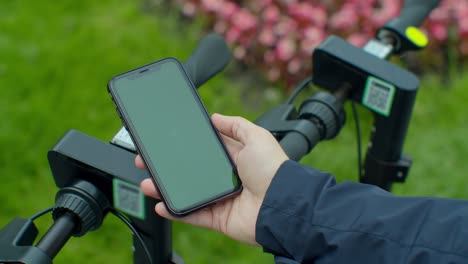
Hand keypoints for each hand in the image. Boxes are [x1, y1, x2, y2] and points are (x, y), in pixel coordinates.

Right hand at [136, 113, 287, 244]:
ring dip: (165, 188)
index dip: (183, 146)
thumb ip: (236, 125)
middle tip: (147, 161)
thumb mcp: (257, 136)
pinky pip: (192, 215)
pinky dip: (175, 212)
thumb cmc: (273, 169)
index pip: (203, 150)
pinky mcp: (217, 217)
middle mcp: (224, 178)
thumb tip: (216, 117)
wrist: (282, 203)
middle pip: (190, 172)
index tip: (165, 141)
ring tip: (148, 182)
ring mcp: (219, 198)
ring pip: (186, 193)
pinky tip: (160, 204)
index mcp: (233, 158)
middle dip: (167, 167)